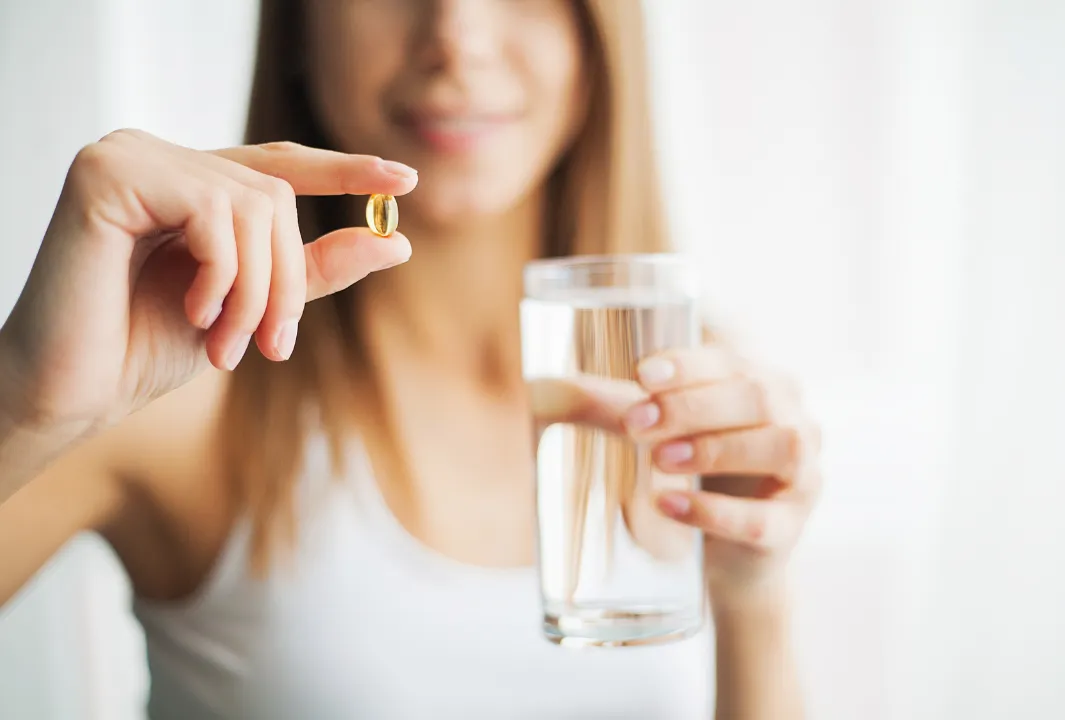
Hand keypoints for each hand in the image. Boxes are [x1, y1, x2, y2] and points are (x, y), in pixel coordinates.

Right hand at [0, 129, 416, 434]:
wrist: (72, 390)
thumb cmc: (147, 347)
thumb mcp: (251, 306)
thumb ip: (314, 271)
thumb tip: (397, 242)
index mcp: (188, 181)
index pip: (279, 164)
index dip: (344, 170)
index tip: (404, 180)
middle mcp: (159, 156)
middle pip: (276, 194)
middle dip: (287, 281)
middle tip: (274, 347)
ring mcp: (130, 156)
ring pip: (254, 204)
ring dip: (258, 291)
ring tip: (227, 344)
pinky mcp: (106, 173)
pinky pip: (214, 212)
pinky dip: (222, 275)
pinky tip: (194, 314)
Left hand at [623, 346, 820, 604]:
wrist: (723, 555)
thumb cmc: (697, 474)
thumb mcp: (662, 434)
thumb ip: (619, 408)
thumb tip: (551, 389)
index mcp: (766, 386)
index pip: (732, 362)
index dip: (688, 365)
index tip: (640, 375)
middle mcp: (796, 422)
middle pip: (756, 398)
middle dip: (691, 407)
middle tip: (635, 424)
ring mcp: (802, 476)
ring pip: (777, 448)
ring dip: (713, 449)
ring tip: (658, 460)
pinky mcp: (789, 529)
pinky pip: (760, 519)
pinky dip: (711, 510)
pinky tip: (669, 504)